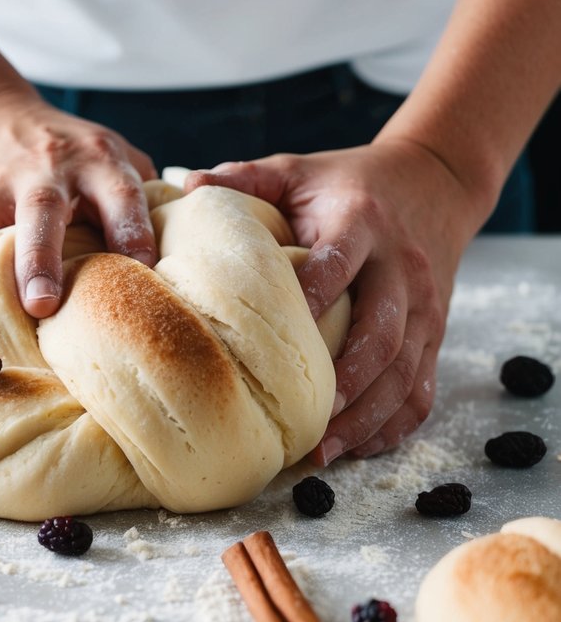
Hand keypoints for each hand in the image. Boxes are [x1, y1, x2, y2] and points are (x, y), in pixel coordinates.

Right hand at [0, 90, 156, 316]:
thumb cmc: (70, 153)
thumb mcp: (112, 157)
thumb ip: (144, 198)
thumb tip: (197, 260)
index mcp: (101, 160)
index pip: (122, 194)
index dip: (134, 231)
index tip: (148, 275)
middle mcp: (52, 168)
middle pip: (50, 209)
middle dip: (48, 256)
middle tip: (47, 305)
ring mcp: (3, 182)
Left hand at [186, 138, 487, 463]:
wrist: (432, 180)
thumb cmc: (346, 182)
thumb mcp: (297, 170)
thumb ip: (246, 177)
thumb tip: (186, 183)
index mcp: (360, 222)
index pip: (338, 263)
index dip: (312, 299)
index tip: (277, 339)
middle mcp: (399, 267)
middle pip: (382, 330)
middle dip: (348, 381)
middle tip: (307, 420)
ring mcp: (425, 304)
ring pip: (405, 369)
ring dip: (369, 415)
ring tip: (324, 451)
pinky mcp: (435, 331)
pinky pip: (424, 385)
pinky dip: (396, 422)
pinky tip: (360, 447)